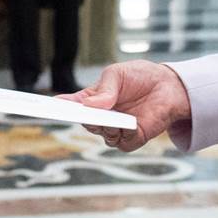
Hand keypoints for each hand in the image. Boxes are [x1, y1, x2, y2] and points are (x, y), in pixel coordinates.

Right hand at [66, 60, 191, 151]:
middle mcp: (101, 116)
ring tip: (111, 117)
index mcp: (91, 99)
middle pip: (84, 122)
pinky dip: (125, 134)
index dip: (57, 107)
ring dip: (106, 126)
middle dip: (82, 118)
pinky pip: (122, 142)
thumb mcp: (118, 74)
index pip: (70, 105)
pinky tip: (131, 123)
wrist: (169, 86)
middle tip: (82, 113)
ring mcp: (115, 129)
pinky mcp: (132, 139)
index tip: (48, 106)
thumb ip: (104, 89)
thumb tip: (89, 105)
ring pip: (102, 134)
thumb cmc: (139, 77)